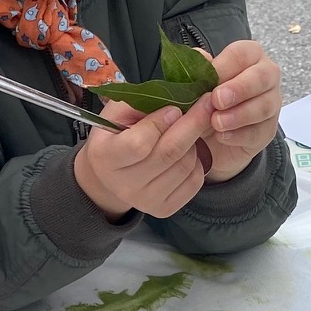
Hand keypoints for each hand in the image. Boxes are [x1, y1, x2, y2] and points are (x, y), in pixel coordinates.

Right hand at [72, 98, 215, 219]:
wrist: (110, 175)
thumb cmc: (115, 135)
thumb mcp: (117, 113)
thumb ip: (140, 103)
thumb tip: (177, 101)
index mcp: (106, 158)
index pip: (140, 143)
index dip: (160, 123)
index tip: (173, 108)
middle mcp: (124, 185)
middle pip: (168, 154)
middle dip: (192, 124)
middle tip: (205, 105)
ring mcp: (145, 201)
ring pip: (185, 166)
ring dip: (193, 143)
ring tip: (186, 132)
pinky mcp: (164, 209)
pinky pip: (194, 182)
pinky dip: (197, 162)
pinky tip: (187, 153)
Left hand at [201, 39, 281, 182]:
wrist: (207, 135)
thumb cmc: (204, 100)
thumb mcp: (196, 84)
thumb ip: (198, 69)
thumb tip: (201, 58)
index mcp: (248, 56)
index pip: (242, 54)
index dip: (224, 67)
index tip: (208, 82)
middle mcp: (265, 76)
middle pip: (261, 77)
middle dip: (238, 89)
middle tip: (217, 101)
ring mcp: (271, 103)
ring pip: (264, 106)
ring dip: (239, 115)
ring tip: (216, 122)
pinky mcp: (268, 129)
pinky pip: (260, 131)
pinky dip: (240, 135)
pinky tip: (223, 136)